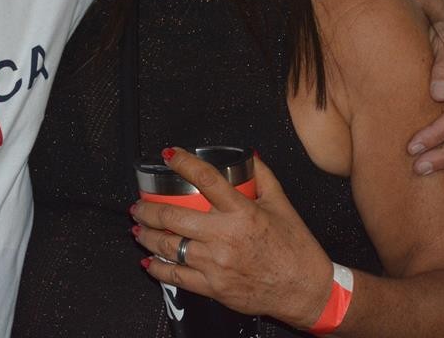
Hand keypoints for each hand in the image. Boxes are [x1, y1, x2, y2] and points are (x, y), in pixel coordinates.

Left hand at [131, 149, 332, 329]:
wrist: (304, 290)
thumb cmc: (295, 249)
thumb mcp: (282, 205)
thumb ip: (263, 177)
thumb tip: (249, 157)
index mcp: (242, 213)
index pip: (205, 179)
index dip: (183, 163)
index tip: (169, 154)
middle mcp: (225, 237)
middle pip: (173, 216)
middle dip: (148, 208)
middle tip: (139, 203)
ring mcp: (216, 264)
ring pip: (169, 246)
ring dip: (147, 235)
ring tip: (138, 227)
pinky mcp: (213, 287)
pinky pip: (176, 276)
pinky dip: (157, 268)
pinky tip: (149, 260)